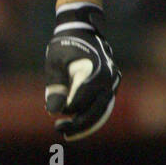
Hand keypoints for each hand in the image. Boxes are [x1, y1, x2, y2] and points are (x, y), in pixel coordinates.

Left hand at [44, 3, 119, 140]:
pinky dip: (92, 117)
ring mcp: (113, 83)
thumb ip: (55, 86)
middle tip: (59, 130)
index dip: (67, 109)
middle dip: (78, 124)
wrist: (82, 30)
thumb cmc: (65, 46)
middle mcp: (109, 79)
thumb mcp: (55, 63)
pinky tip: (78, 126)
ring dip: (86, 125)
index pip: (81, 100)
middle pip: (96, 110)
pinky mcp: (111, 87)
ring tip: (68, 134)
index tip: (53, 113)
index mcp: (95, 71)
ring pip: (102, 111)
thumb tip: (53, 111)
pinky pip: (103, 106)